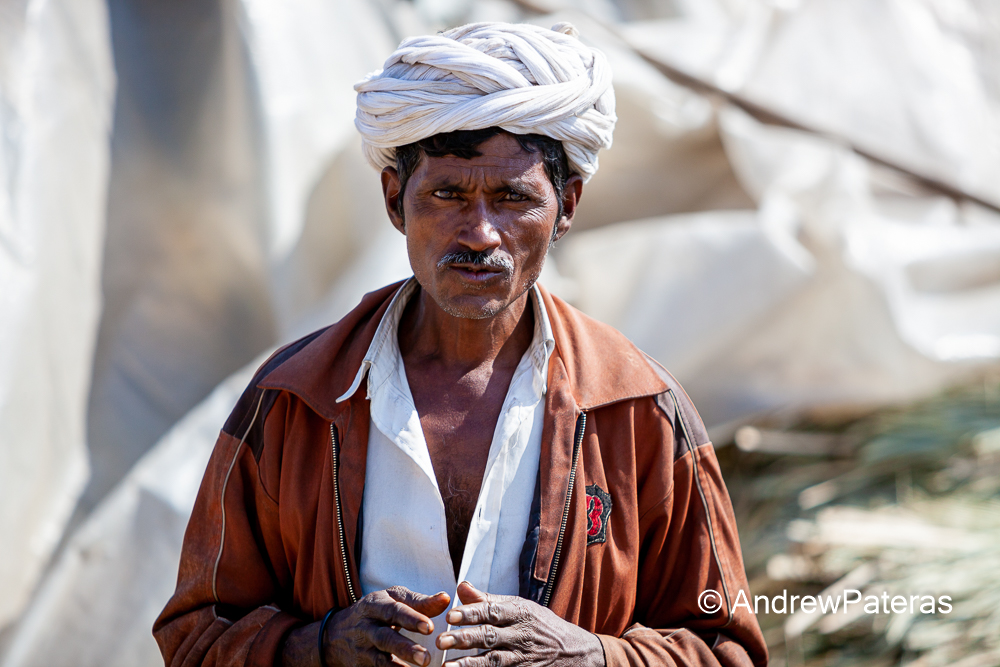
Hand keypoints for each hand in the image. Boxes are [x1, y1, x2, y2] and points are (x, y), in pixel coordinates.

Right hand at [281, 586, 450, 666]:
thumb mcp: (392, 599)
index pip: (395, 611)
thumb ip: (419, 602)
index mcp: (376, 605)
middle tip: (427, 658)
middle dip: (406, 648)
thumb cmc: (375, 612)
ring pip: (379, 660)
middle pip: (385, 638)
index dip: (412, 619)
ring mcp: (362, 649)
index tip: (430, 627)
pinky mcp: (360, 666)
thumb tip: (446, 599)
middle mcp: (366, 627)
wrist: (335, 634)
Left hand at [436, 582, 604, 666]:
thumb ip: (489, 600)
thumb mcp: (521, 608)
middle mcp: (522, 634)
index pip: (492, 611)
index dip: (471, 613)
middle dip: (464, 638)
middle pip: (489, 636)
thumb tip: (461, 586)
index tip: (450, 616)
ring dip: (469, 664)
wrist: (578, 653)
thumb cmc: (543, 626)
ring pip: (493, 661)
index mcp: (520, 613)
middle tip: (440, 641)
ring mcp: (524, 658)